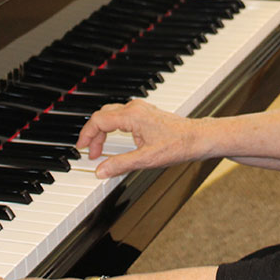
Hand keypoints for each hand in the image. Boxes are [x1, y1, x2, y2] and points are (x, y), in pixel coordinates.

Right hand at [76, 99, 202, 177]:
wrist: (198, 138)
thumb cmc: (178, 145)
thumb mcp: (146, 159)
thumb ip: (120, 165)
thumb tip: (101, 171)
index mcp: (131, 115)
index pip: (99, 120)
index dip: (87, 135)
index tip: (81, 148)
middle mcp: (135, 108)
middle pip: (103, 116)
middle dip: (93, 134)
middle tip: (91, 153)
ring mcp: (141, 109)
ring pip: (112, 115)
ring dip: (103, 131)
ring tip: (100, 149)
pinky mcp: (146, 113)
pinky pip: (122, 116)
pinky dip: (113, 128)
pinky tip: (115, 141)